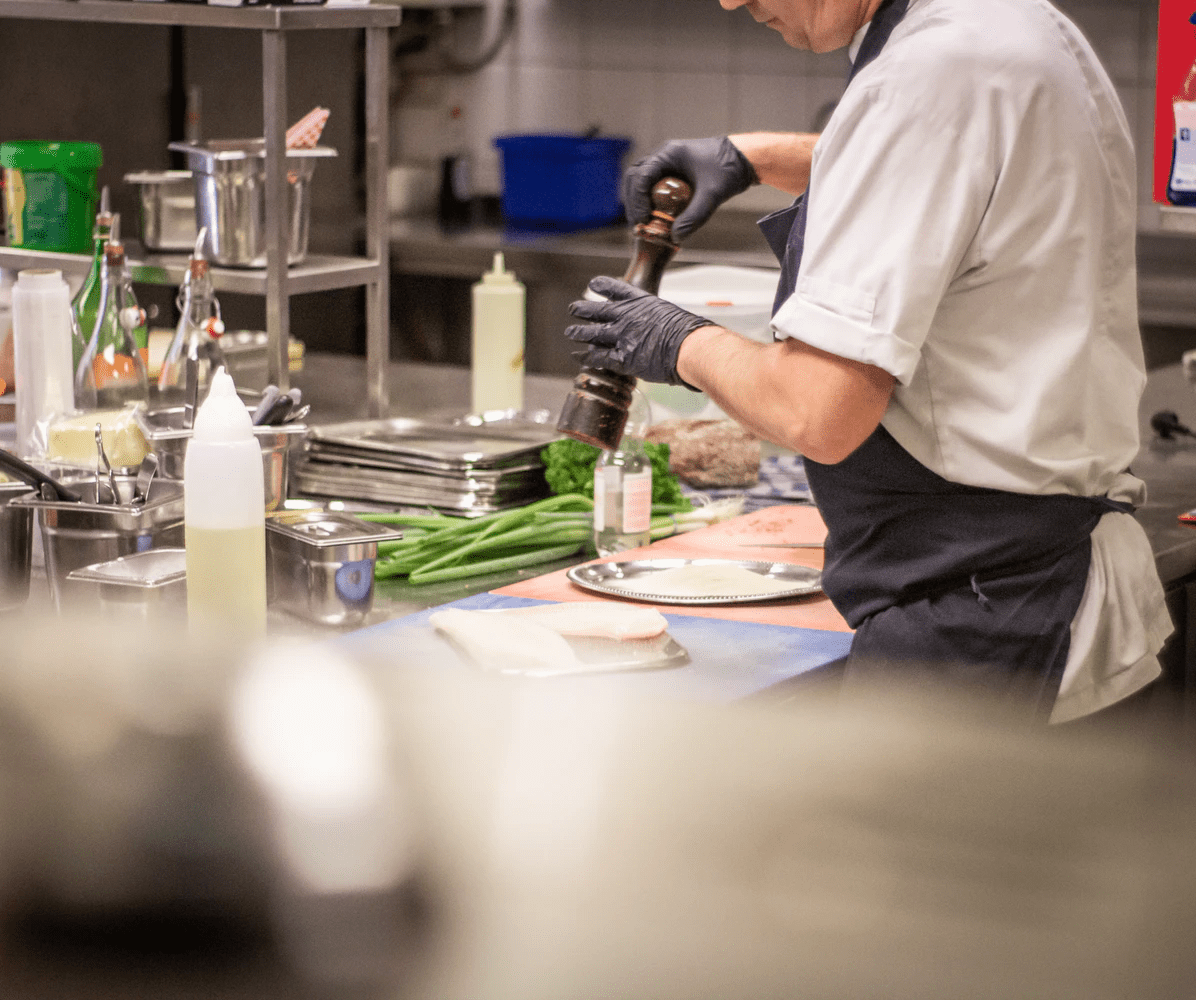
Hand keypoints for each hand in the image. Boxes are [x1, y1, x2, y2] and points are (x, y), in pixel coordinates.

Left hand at [565, 276, 712, 386]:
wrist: (688, 346)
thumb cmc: (688, 333)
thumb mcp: (671, 314)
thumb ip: (658, 319)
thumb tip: (661, 328)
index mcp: (640, 302)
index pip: (616, 289)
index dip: (602, 285)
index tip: (593, 284)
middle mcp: (626, 316)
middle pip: (597, 310)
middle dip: (583, 309)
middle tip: (573, 309)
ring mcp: (621, 337)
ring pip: (592, 332)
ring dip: (579, 332)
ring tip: (570, 331)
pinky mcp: (621, 358)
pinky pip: (598, 357)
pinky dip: (586, 356)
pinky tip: (577, 355)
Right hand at [622, 137, 757, 241]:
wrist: (744, 159)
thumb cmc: (729, 169)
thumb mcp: (712, 195)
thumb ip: (694, 216)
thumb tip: (675, 237)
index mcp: (668, 154)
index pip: (640, 176)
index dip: (637, 200)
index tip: (642, 220)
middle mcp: (663, 157)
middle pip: (634, 178)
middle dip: (633, 203)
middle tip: (638, 225)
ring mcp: (666, 164)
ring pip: (640, 182)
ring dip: (638, 203)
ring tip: (643, 225)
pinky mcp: (672, 174)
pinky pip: (652, 187)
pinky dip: (649, 202)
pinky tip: (654, 219)